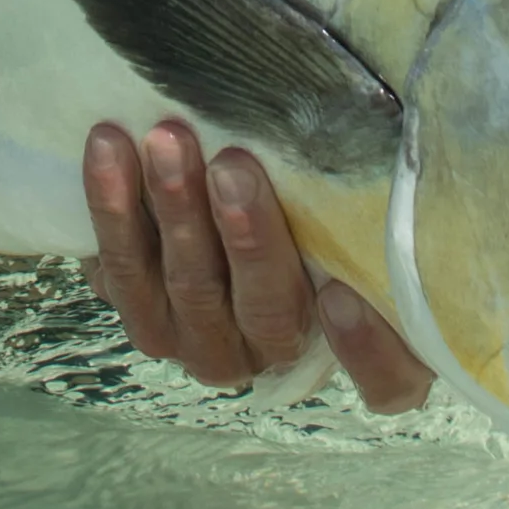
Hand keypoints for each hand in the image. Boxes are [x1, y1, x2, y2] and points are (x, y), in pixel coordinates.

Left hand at [82, 118, 431, 412]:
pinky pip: (118, 269)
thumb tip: (399, 128)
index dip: (366, 349)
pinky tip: (108, 147)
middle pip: (264, 313)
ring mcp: (198, 338)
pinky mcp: (138, 309)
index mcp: (353, 340)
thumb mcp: (360, 195)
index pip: (387, 380)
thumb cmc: (316, 186)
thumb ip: (376, 191)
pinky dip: (111, 205)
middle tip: (234, 165)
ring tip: (165, 142)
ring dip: (172, 212)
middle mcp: (271, 351)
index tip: (344, 295)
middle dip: (247, 239)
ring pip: (183, 291)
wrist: (207, 185)